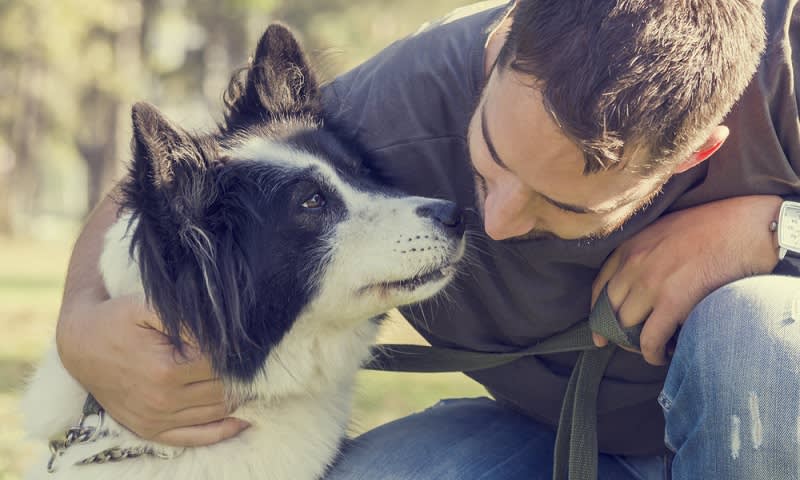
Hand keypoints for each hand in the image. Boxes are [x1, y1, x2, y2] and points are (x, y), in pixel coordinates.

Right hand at [56, 294, 248, 445]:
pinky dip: (225, 429)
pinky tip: (244, 416)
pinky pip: (197, 437)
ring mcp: (157, 419)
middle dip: (244, 375)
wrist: (80, 344)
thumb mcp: (149, 306)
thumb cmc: (118, 319)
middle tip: (258, 359)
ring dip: (240, 398)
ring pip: (217, 413)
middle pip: (224, 390)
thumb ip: (188, 318)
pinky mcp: (151, 430)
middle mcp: (163, 400)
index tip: (250, 341)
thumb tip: (224, 332)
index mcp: (166, 369)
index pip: (223, 365)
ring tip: (252, 379)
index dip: (240, 353)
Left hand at [591, 195, 781, 365]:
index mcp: (630, 246)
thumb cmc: (714, 227)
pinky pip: (650, 339)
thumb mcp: (665, 231)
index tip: (599, 330)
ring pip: (626, 327)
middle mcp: (634, 264)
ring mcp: (651, 283)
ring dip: (636, 344)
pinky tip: (663, 356)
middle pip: (610, 310)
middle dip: (616, 333)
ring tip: (652, 349)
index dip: (597, 313)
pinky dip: (652, 354)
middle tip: (630, 345)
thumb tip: (640, 285)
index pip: (600, 287)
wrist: (747, 227)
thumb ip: (646, 254)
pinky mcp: (673, 301)